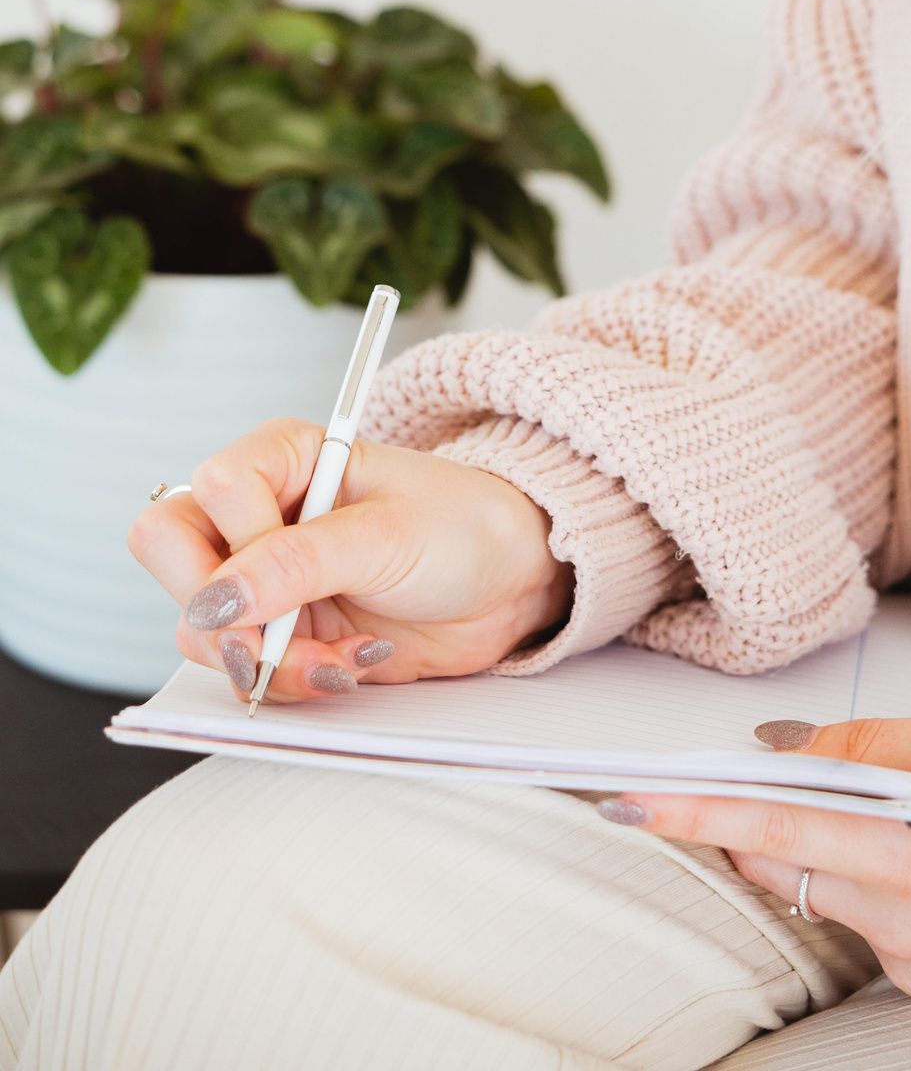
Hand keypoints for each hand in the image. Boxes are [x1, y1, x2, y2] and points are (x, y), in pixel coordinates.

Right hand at [128, 418, 572, 703]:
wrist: (511, 582)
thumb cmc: (463, 527)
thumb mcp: (387, 535)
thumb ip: (298, 563)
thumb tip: (215, 601)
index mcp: (283, 458)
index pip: (210, 490)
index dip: (240, 541)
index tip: (293, 573)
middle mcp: (259, 513)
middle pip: (170, 553)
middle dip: (221, 615)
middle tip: (273, 644)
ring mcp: (265, 576)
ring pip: (199, 626)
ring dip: (265, 658)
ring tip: (338, 660)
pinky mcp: (282, 630)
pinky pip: (241, 667)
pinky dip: (286, 680)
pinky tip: (346, 665)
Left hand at [599, 709, 910, 999]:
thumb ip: (885, 743)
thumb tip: (801, 748)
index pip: (781, 830)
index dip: (700, 813)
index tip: (638, 799)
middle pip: (780, 861)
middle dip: (742, 814)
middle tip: (720, 771)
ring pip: (812, 886)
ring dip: (804, 837)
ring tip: (856, 795)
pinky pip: (853, 913)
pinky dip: (849, 868)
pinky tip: (897, 839)